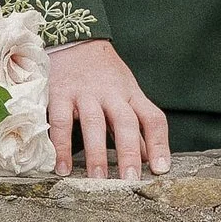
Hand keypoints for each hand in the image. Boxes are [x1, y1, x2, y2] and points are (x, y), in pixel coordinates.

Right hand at [45, 38, 171, 177]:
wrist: (73, 41)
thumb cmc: (104, 75)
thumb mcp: (126, 95)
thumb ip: (137, 127)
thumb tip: (151, 159)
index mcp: (132, 95)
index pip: (153, 119)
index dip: (159, 144)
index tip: (161, 169)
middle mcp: (112, 94)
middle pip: (125, 122)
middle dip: (129, 152)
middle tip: (130, 180)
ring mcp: (85, 93)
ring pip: (94, 123)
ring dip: (96, 153)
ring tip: (98, 179)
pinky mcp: (59, 94)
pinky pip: (61, 122)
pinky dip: (61, 146)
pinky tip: (62, 168)